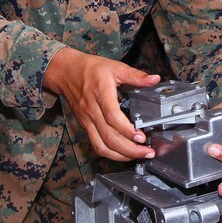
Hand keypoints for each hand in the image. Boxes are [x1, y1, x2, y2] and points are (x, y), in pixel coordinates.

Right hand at [43, 47, 159, 160]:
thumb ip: (136, 75)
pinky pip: (97, 145)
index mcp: (101, 94)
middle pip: (109, 137)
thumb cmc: (90, 69)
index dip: (127, 130)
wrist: (66, 72)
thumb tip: (154, 79)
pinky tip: (124, 154)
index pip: (112, 117)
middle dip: (130, 149)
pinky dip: (111, 154)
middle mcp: (92, 111)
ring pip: (102, 146)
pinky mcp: (86, 126)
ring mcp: (88, 121)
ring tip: (139, 155)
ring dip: (121, 155)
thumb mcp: (115, 67)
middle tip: (147, 151)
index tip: (141, 136)